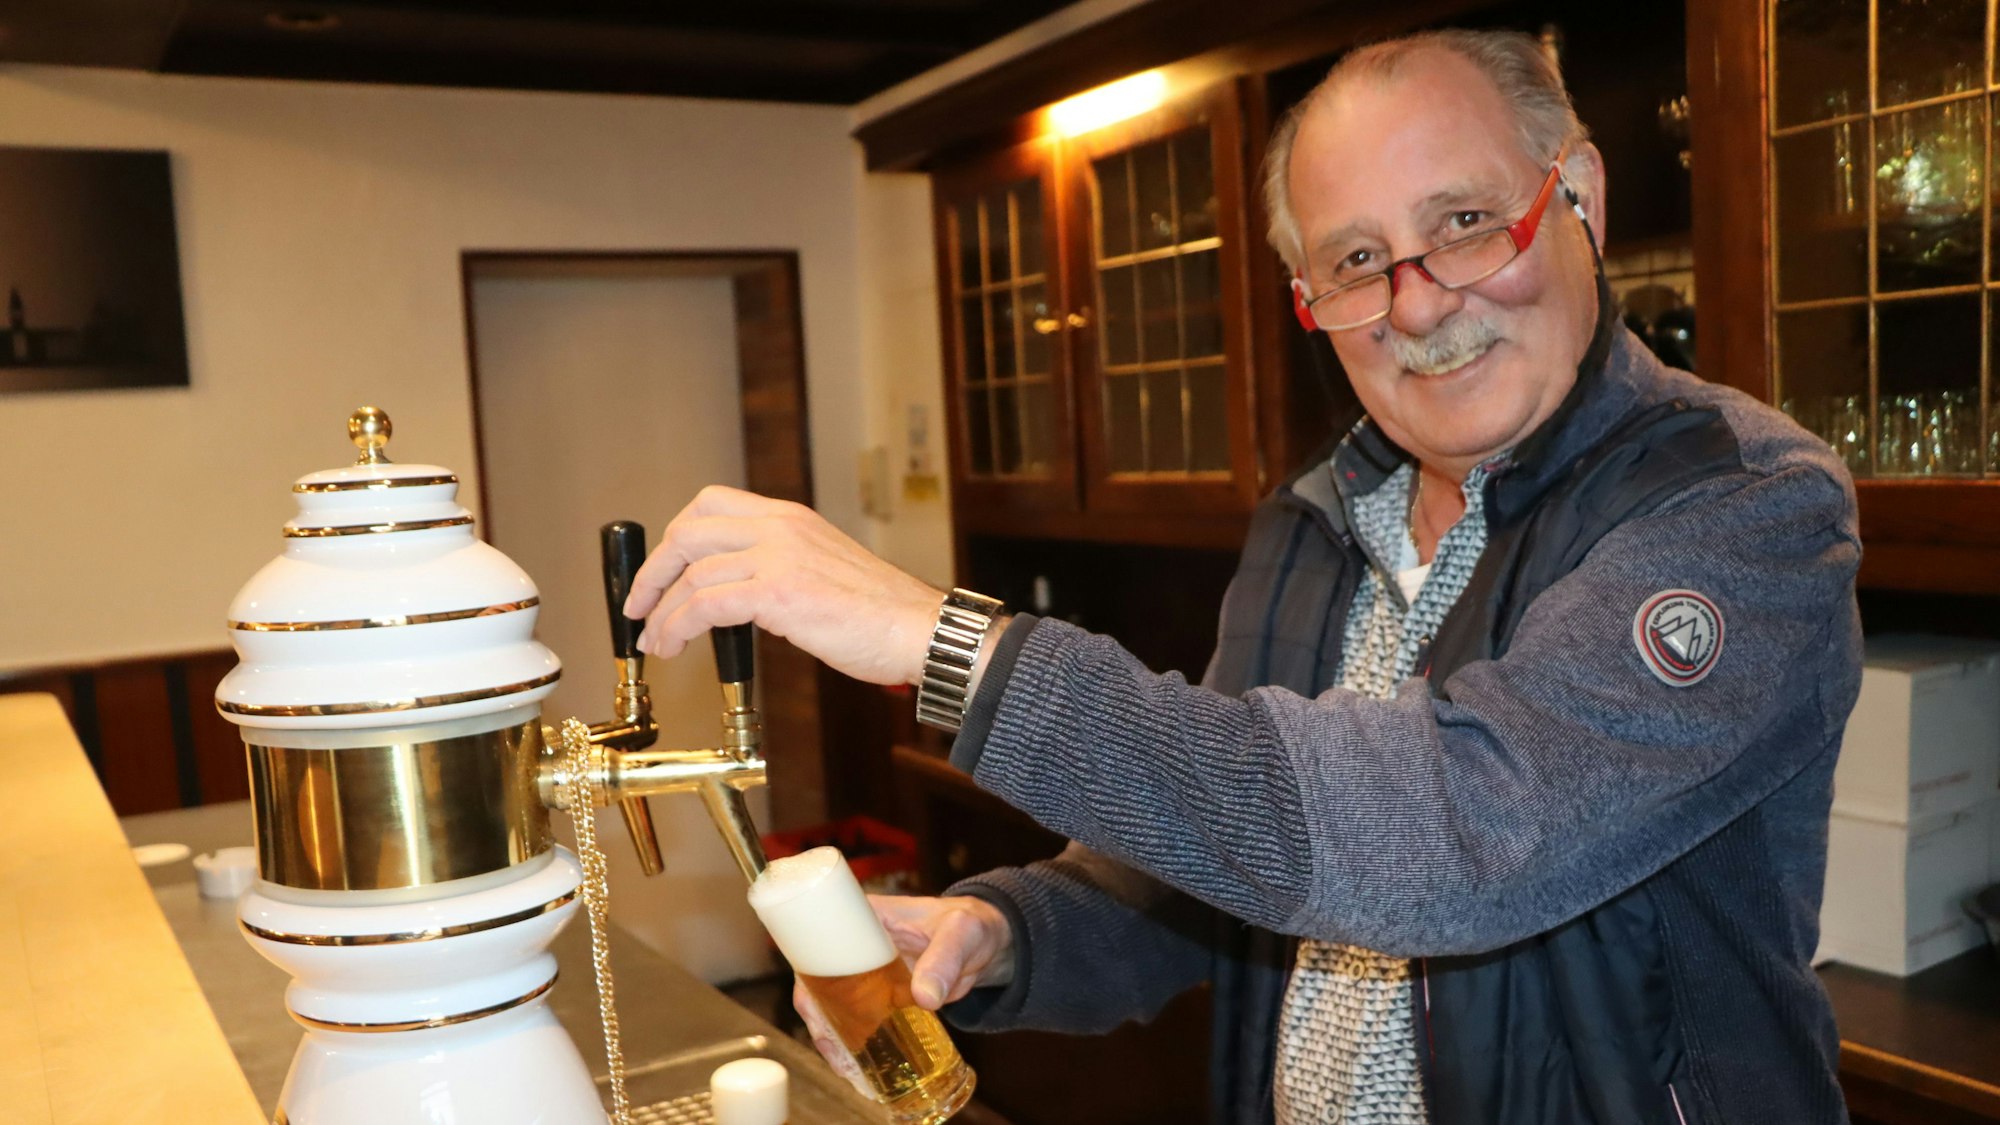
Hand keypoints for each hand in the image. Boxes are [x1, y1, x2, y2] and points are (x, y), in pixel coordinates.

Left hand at [623, 486, 942, 684]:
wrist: (919, 630)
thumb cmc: (882, 614)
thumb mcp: (824, 569)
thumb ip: (781, 568)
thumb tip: (741, 595)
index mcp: (791, 517)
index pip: (711, 503)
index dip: (675, 536)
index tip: (662, 570)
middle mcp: (781, 527)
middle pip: (688, 531)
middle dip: (653, 572)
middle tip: (640, 605)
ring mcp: (779, 556)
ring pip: (692, 572)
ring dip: (661, 612)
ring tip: (656, 642)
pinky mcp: (778, 592)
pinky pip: (705, 603)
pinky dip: (678, 626)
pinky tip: (676, 645)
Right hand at [792, 895, 1013, 1082]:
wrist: (990, 943)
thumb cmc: (972, 924)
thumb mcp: (960, 934)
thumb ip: (945, 960)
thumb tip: (924, 997)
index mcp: (864, 916)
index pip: (818, 943)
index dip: (810, 978)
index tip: (816, 1010)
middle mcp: (857, 944)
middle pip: (819, 983)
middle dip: (820, 1020)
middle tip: (837, 1052)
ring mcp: (867, 972)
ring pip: (835, 1007)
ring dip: (836, 1038)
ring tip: (848, 1069)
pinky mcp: (881, 995)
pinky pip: (860, 1020)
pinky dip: (857, 1043)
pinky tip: (860, 1068)